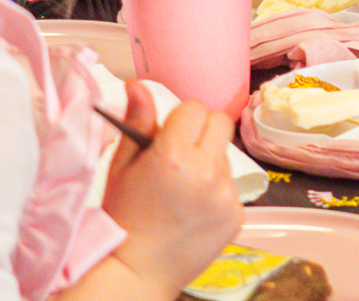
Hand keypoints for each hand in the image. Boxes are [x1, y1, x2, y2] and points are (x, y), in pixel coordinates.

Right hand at [100, 82, 241, 294]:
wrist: (135, 273)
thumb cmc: (122, 218)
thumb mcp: (120, 168)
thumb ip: (135, 123)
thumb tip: (137, 84)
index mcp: (174, 155)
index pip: (194, 108)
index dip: (180, 120)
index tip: (168, 137)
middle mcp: (206, 172)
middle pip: (220, 123)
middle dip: (201, 132)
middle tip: (181, 156)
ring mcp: (226, 195)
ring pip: (226, 156)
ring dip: (210, 163)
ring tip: (184, 190)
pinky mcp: (238, 215)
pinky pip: (233, 188)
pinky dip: (217, 193)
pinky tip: (195, 211)